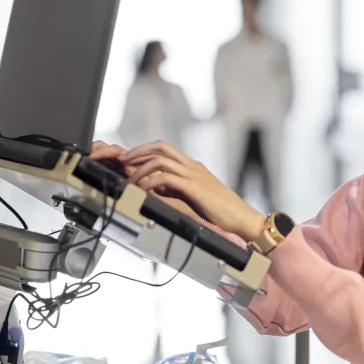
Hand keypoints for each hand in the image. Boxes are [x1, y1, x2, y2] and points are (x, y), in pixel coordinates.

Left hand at [120, 141, 265, 239]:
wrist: (241, 217)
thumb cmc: (221, 210)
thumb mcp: (194, 195)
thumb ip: (177, 189)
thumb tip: (158, 187)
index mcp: (192, 166)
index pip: (164, 149)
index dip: (145, 150)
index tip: (130, 159)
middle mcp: (192, 166)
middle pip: (160, 147)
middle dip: (138, 151)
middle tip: (122, 159)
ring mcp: (193, 174)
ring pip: (160, 160)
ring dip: (140, 167)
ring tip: (130, 178)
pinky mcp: (193, 187)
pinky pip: (165, 178)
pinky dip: (150, 182)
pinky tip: (143, 190)